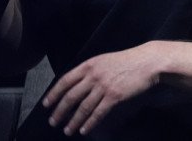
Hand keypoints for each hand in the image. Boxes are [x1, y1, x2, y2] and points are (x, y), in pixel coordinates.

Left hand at [42, 44, 159, 136]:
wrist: (145, 62)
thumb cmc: (126, 61)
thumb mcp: (103, 61)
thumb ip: (90, 71)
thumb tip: (76, 85)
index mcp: (88, 65)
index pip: (65, 81)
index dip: (54, 93)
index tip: (46, 104)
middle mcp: (93, 76)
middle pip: (70, 96)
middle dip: (60, 111)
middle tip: (53, 121)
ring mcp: (103, 86)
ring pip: (83, 107)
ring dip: (73, 121)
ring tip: (67, 130)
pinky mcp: (114, 96)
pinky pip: (98, 112)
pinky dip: (89, 123)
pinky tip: (83, 130)